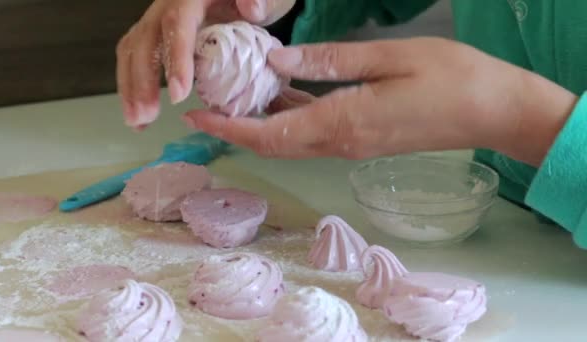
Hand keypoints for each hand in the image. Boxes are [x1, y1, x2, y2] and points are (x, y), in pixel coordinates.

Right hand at [117, 0, 295, 128]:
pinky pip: (135, 59)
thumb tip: (252, 9)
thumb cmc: (254, 1)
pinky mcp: (155, 36)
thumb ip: (262, 0)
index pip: (178, 24)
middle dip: (142, 80)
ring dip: (131, 88)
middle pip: (145, 40)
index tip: (180, 94)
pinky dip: (133, 88)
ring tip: (138, 122)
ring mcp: (157, 21)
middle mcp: (167, 6)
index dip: (175, 58)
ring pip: (133, 51)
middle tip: (146, 116)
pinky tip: (140, 118)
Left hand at [184, 37, 576, 165]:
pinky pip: (313, 134)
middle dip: (235, 129)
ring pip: (291, 141)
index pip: (270, 134)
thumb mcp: (388, 58)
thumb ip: (329, 62)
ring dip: (259, 124)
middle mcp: (340, 143)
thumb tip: (276, 61)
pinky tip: (280, 93)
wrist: (491, 111)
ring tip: (234, 97)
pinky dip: (288, 119)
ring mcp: (352, 145)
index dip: (229, 129)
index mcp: (341, 124)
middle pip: (274, 144)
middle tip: (205, 106)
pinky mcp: (362, 139)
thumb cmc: (449, 78)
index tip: (197, 118)